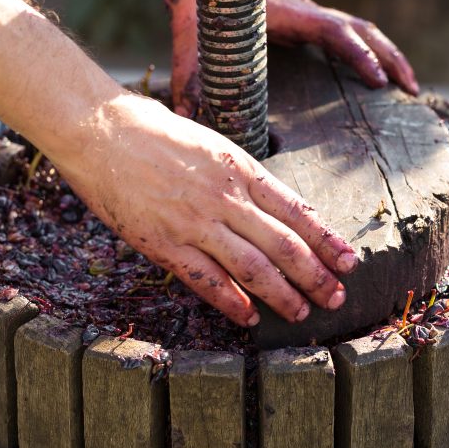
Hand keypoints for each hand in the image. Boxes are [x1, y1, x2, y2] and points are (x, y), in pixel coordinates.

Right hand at [51, 92, 358, 326]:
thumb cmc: (156, 133)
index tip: (349, 261)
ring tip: (302, 312)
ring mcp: (194, 222)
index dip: (326, 240)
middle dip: (316, 275)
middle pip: (283, 244)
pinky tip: (250, 318)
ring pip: (252, 267)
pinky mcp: (162, 242)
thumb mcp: (213, 146)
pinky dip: (231, 301)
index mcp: (240, 169)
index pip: (296, 212)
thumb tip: (279, 209)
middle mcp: (224, 197)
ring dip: (283, 294)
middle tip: (337, 298)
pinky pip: (205, 279)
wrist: (98, 129)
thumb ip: (244, 179)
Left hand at [162, 0, 419, 114]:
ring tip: (408, 87)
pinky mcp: (307, 23)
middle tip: (412, 90)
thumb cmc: (200, 3)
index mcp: (288, 17)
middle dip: (391, 58)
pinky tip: (376, 78)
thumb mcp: (193, 39)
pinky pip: (349, 36)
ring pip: (362, 30)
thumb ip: (191, 77)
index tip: (379, 81)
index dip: (359, 55)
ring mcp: (310, 17)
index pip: (335, 32)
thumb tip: (188, 116)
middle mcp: (306, 14)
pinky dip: (370, 53)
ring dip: (388, 55)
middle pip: (363, 30)